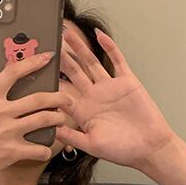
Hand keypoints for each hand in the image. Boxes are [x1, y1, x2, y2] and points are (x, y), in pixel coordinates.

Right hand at [0, 51, 72, 184]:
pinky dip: (45, 150)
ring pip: (43, 120)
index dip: (33, 61)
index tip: (47, 57)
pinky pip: (37, 149)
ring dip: (58, 119)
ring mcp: (8, 132)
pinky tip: (46, 149)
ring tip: (62, 119)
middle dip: (58, 96)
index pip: (13, 72)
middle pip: (38, 98)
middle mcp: (0, 112)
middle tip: (67, 98)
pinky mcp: (12, 151)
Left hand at [56, 27, 177, 170]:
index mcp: (83, 112)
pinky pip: (116, 60)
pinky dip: (108, 46)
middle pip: (74, 73)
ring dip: (79, 48)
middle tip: (48, 44)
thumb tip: (50, 129)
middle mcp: (94, 97)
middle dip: (61, 59)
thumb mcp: (91, 145)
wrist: (149, 147)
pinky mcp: (126, 81)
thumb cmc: (121, 150)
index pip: (62, 94)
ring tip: (66, 34)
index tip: (36, 71)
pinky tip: (98, 34)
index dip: (50, 83)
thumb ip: (71, 136)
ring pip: (91, 63)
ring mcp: (109, 87)